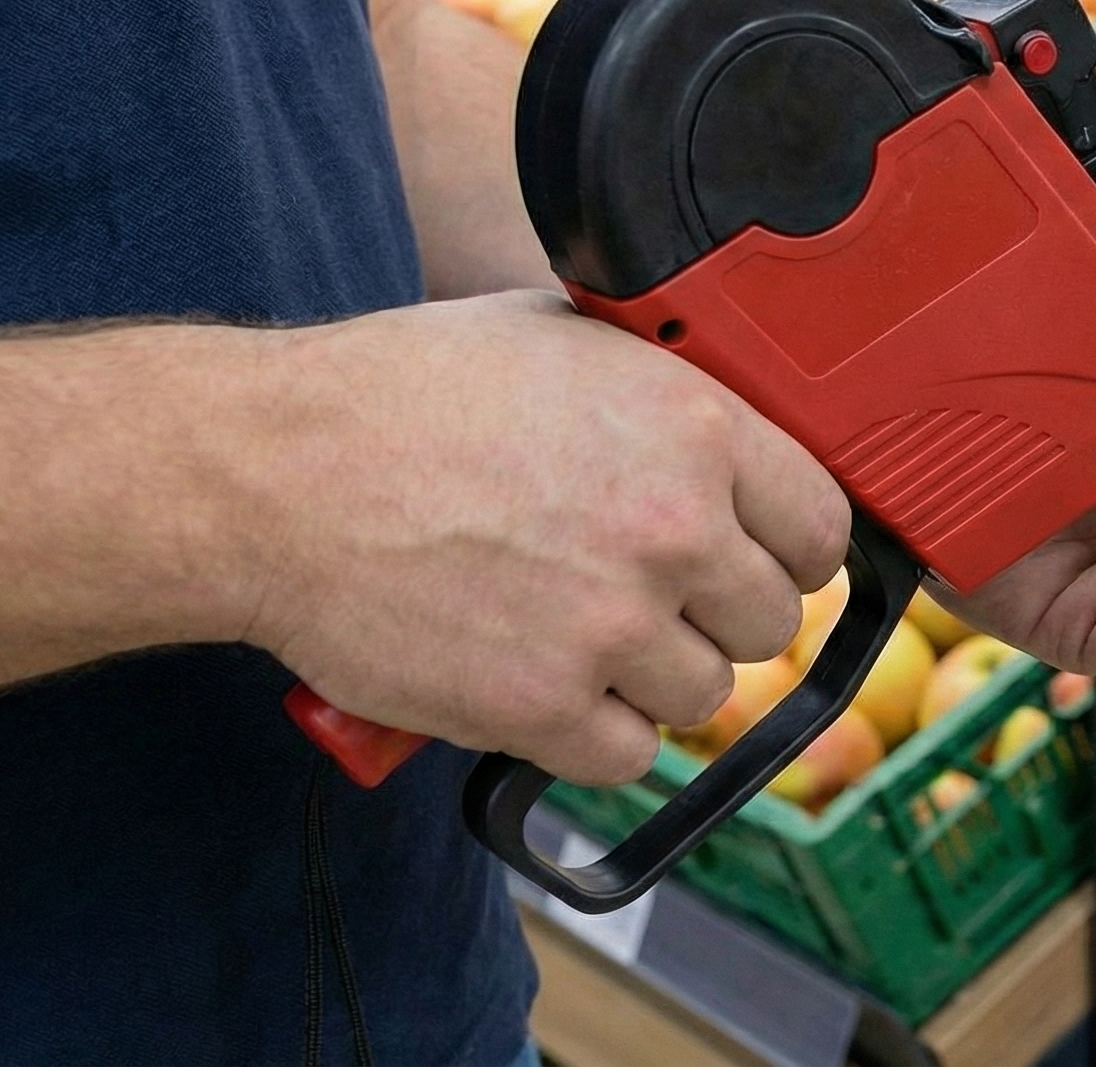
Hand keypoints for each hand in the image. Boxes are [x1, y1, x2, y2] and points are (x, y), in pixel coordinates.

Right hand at [241, 292, 851, 784]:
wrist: (272, 475)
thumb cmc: (402, 395)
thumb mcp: (562, 341)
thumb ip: (664, 387)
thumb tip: (733, 415)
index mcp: (697, 431)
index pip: (822, 528)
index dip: (788, 547)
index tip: (756, 556)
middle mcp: (673, 531)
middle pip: (772, 620)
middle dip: (718, 613)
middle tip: (652, 596)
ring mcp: (612, 627)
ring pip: (706, 693)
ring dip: (656, 676)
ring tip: (585, 633)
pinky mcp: (544, 708)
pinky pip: (629, 754)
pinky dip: (597, 734)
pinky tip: (552, 685)